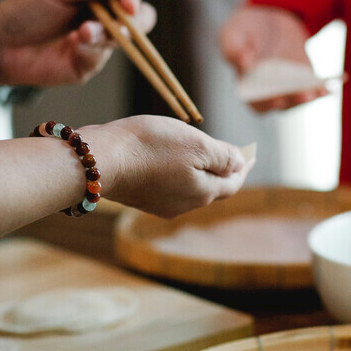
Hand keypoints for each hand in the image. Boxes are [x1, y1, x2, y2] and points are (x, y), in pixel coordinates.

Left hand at [0, 0, 155, 86]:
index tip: (127, 3)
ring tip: (82, 32)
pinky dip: (88, 49)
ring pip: (122, 40)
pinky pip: (100, 57)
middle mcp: (102, 20)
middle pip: (139, 21)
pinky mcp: (87, 65)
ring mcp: (97, 44)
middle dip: (133, 21)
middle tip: (120, 21)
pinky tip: (71, 44)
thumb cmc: (25, 11)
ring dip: (105, 34)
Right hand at [84, 115, 252, 217]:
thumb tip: (240, 164)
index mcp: (204, 192)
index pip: (233, 183)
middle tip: (230, 153)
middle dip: (222, 170)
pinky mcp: (140, 198)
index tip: (251, 155)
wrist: (100, 160)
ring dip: (199, 171)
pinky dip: (177, 172)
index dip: (243, 167)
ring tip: (201, 154)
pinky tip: (171, 160)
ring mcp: (160, 205)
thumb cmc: (151, 147)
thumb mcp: (197, 144)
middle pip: (212, 187)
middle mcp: (185, 205)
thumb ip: (223, 156)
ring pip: (190, 187)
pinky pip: (168, 186)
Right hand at [219, 5, 326, 111]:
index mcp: (246, 88)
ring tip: (320, 89)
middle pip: (283, 104)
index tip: (277, 99)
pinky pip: (315, 87)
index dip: (266, 103)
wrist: (269, 18)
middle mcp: (269, 93)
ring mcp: (289, 88)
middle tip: (306, 94)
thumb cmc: (244, 29)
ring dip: (311, 96)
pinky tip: (334, 83)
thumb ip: (234, 48)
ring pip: (300, 98)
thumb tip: (245, 63)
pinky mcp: (305, 80)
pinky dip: (323, 87)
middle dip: (295, 100)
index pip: (257, 103)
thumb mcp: (232, 34)